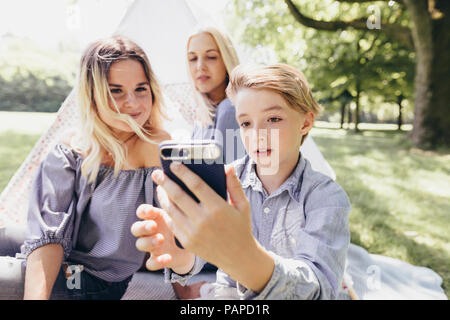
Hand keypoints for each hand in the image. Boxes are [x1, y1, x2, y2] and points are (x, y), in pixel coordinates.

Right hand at [131, 204, 194, 273]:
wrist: (194, 243)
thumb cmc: (186, 221)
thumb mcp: (183, 210)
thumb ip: (178, 199)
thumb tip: (182, 179)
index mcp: (155, 216)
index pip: (142, 212)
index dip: (144, 211)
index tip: (152, 210)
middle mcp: (150, 230)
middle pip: (136, 228)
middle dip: (142, 226)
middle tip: (154, 226)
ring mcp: (152, 245)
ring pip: (140, 245)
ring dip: (148, 242)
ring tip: (160, 240)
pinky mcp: (157, 259)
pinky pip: (151, 263)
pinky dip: (157, 261)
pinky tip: (168, 258)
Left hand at [152, 163, 274, 291]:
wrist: (238, 257)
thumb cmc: (241, 227)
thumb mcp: (243, 205)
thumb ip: (234, 185)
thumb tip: (227, 167)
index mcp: (218, 208)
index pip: (196, 185)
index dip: (183, 173)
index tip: (174, 164)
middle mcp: (203, 220)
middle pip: (178, 196)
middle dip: (165, 182)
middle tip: (157, 173)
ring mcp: (193, 232)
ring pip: (171, 210)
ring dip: (163, 197)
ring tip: (159, 187)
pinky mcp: (187, 242)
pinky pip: (172, 224)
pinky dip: (167, 212)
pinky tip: (166, 204)